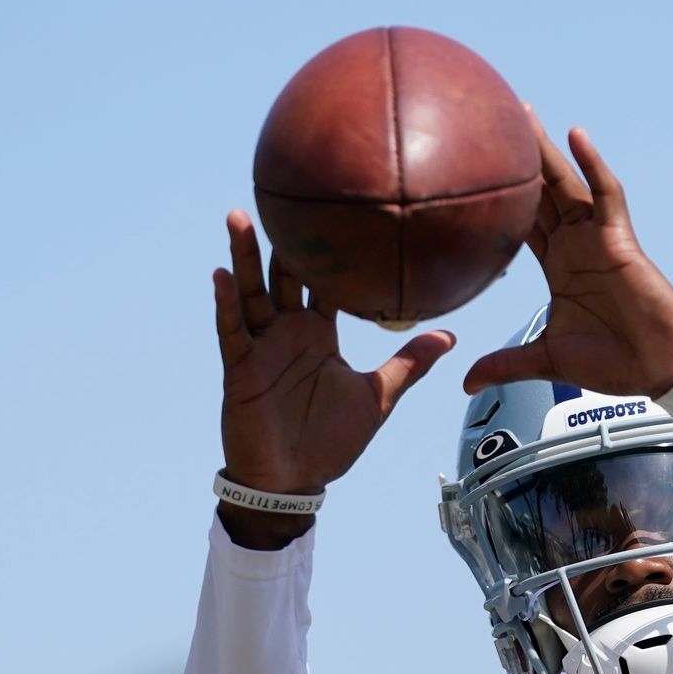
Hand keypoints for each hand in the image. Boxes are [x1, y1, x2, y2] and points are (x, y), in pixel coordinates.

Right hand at [211, 210, 453, 544]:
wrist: (295, 481)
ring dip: (244, 256)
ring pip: (250, 293)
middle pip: (283, 276)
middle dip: (284, 240)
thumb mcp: (378, 397)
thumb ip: (409, 364)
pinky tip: (221, 274)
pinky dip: (226, 303)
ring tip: (240, 215)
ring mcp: (261, 347)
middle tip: (287, 192)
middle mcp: (287, 332)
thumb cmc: (331, 440)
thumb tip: (450, 336)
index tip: (339, 210)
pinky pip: (231, 330)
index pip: (324, 284)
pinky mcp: (240, 368)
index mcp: (318, 334)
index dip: (329, 253)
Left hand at [462, 116, 672, 399]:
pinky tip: (577, 136)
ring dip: (546, 149)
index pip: (519, 223)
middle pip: (537, 192)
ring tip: (523, 111)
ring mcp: (596, 238)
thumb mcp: (546, 361)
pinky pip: (607, 194)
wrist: (657, 369)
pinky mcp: (620, 238)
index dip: (496, 198)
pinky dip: (593, 164)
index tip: (469, 173)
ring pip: (566, 184)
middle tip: (488, 119)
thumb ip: (506, 365)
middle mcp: (574, 244)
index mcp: (557, 265)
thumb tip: (465, 384)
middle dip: (516, 158)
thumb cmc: (612, 362)